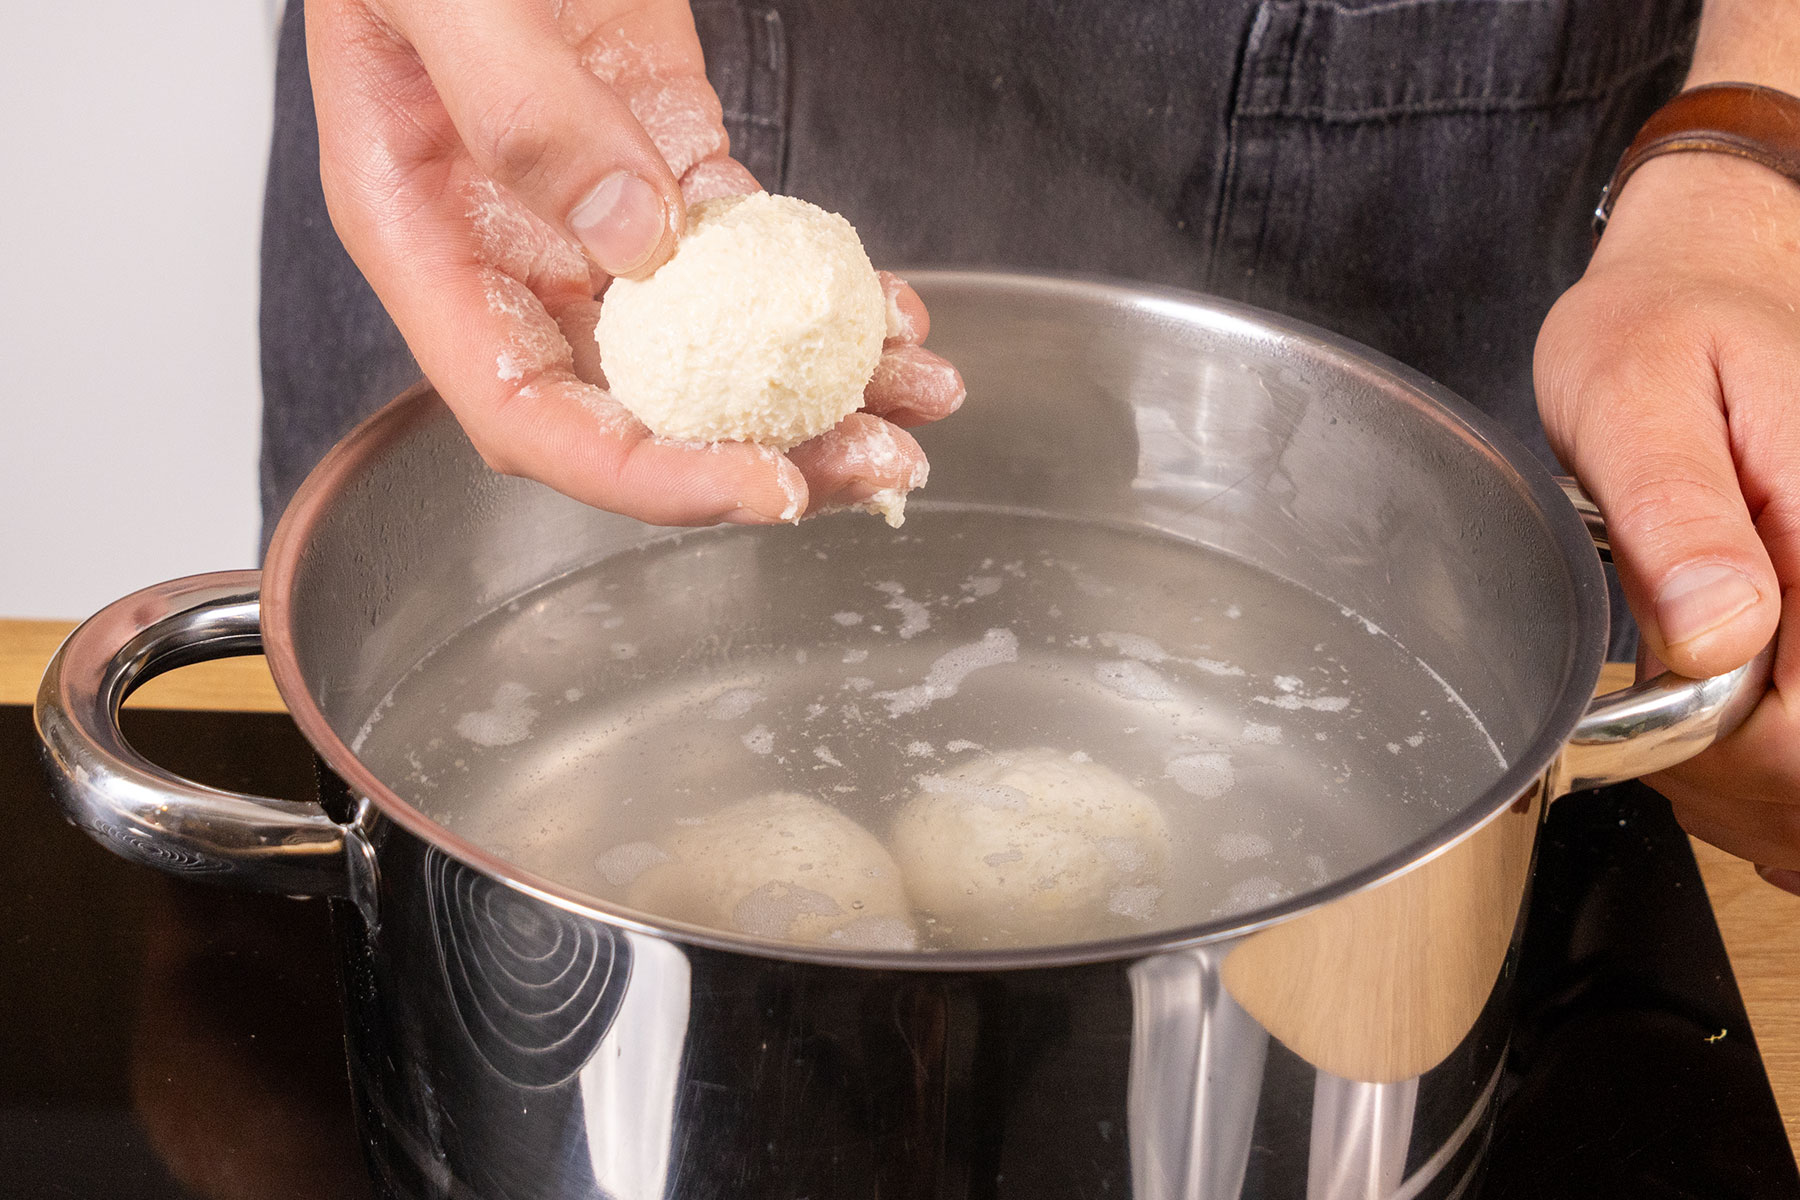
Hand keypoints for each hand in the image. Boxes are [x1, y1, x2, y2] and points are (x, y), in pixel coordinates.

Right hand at [307, 0, 962, 524]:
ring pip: (710, 341)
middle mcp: (512, 246)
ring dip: (817, 382)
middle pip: (640, 402)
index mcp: (429, 239)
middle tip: (879, 460)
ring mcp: (592, 205)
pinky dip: (820, 288)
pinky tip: (887, 309)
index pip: (532, 413)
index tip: (766, 487)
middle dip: (768, 449)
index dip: (651, 475)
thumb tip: (632, 240)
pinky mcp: (662, 148)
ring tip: (918, 398)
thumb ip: (519, 108)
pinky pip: (747, 249)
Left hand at [1535, 152, 1799, 891]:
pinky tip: (1713, 731)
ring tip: (1676, 721)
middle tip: (1651, 721)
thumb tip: (1722, 632)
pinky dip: (1766, 774)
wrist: (1697, 284)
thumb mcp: (1633, 397)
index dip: (1746, 755)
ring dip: (1758, 787)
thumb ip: (1677, 518)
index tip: (1669, 732)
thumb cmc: (1656, 329)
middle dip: (1744, 777)